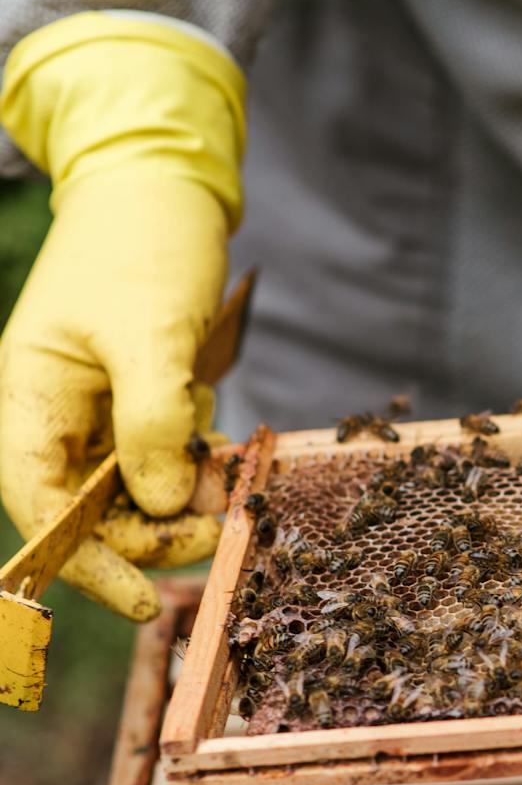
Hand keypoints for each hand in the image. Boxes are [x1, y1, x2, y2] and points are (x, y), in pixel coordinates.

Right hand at [0, 13, 245, 617]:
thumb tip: (158, 503)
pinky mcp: (144, 395)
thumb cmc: (143, 246)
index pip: (41, 501)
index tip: (144, 599)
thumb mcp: (150, 332)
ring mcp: (102, 405)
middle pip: (93, 508)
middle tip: (217, 528)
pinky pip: (165, 452)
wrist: (165, 186)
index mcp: (31, 395)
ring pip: (135, 486)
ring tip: (227, 483)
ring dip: (181, 498)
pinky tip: (221, 444)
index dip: (85, 560)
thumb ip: (151, 420)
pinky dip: (195, 462)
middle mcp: (59, 409)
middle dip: (152, 531)